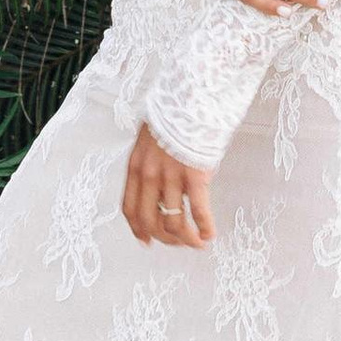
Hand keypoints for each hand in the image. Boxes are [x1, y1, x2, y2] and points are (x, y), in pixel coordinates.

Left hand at [122, 122, 212, 247]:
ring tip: (197, 243)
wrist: (190, 96)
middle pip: (150, 220)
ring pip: (174, 221)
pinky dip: (204, 227)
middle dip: (164, 238)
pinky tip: (210, 234)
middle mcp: (149, 175)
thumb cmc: (174, 115)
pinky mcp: (195, 175)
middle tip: (177, 244)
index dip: (138, 229)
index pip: (130, 208)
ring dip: (185, 239)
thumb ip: (149, 162)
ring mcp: (171, 176)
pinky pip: (198, 211)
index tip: (147, 240)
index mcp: (136, 166)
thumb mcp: (149, 139)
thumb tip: (157, 180)